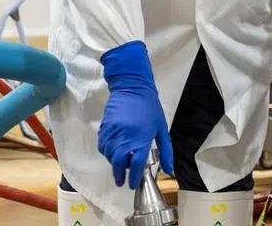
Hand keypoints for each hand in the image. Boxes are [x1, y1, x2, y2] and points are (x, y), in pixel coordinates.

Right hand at [97, 41, 173, 188]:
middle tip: (122, 181)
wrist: (132, 87)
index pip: (137, 164)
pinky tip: (113, 152)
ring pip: (110, 155)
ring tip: (120, 165)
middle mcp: (125, 137)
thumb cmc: (149, 107)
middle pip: (119, 163)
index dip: (134, 177)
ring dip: (114, 163)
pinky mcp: (105, 128)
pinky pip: (103, 146)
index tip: (133, 184)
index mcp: (141, 138)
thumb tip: (168, 169)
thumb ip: (165, 150)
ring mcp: (113, 133)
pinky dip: (107, 152)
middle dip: (120, 175)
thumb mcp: (161, 129)